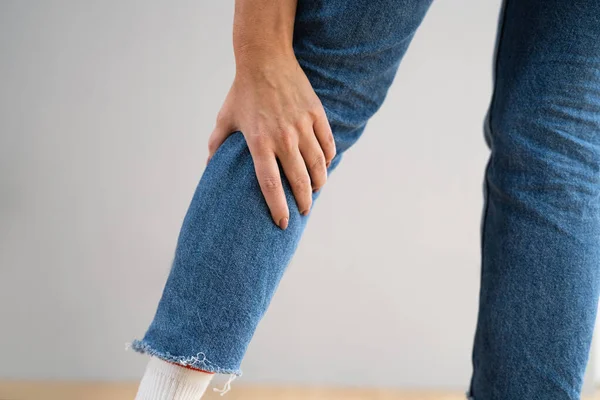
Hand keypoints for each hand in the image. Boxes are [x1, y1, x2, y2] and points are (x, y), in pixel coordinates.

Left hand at [207, 53, 335, 229]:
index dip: (278, 208)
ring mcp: (302, 126)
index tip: (283, 223)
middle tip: (304, 212)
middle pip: (300, 181)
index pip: (271, 185)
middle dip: (304, 203)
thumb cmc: (241, 92)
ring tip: (315, 192)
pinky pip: (328, 145)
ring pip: (319, 166)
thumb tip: (208, 168)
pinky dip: (328, 160)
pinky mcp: (316, 115)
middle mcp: (283, 138)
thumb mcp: (225, 119)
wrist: (265, 59)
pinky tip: (323, 166)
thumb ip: (217, 146)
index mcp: (259, 143)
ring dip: (319, 184)